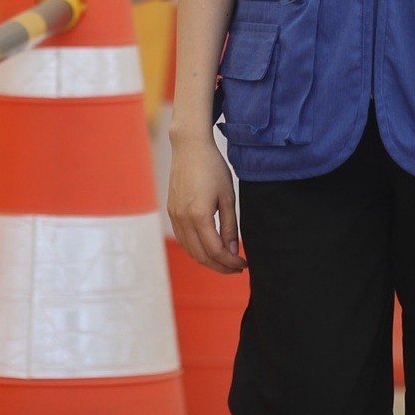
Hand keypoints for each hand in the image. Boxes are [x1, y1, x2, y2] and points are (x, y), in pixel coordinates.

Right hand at [167, 134, 246, 274]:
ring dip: (207, 260)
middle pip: (201, 256)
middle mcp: (182, 219)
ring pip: (190, 250)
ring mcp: (174, 216)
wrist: (190, 147)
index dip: (230, 263)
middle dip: (220, 266)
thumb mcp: (227, 197)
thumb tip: (232, 251)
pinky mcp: (171, 212)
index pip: (215, 251)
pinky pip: (183, 239)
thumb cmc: (212, 167)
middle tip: (236, 267)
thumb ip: (229, 227)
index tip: (243, 264)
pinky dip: (196, 249)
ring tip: (225, 260)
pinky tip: (209, 247)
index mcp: (198, 216)